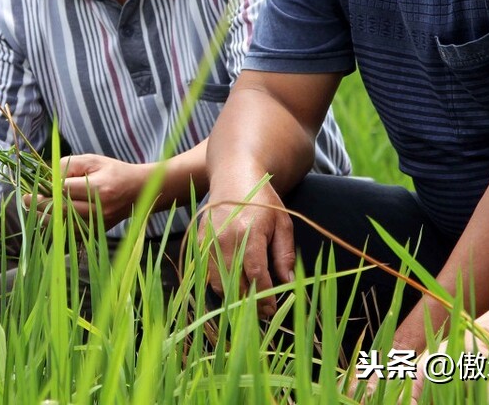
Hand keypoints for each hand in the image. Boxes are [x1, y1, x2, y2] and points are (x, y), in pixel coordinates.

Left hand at [23, 154, 148, 227]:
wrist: (139, 191)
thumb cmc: (114, 171)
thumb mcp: (92, 160)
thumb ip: (68, 165)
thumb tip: (46, 176)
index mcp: (98, 189)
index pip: (63, 191)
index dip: (45, 189)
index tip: (32, 187)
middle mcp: (98, 209)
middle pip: (60, 211)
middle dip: (40, 205)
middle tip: (24, 199)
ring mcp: (98, 224)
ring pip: (63, 225)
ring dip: (45, 218)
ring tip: (33, 208)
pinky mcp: (97, 232)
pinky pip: (71, 233)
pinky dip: (57, 226)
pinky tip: (48, 218)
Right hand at [198, 179, 293, 319]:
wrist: (234, 176)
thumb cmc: (263, 200)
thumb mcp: (282, 223)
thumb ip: (284, 254)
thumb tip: (287, 282)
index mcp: (249, 233)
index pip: (256, 276)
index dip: (264, 297)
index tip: (272, 309)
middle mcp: (226, 239)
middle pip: (235, 284)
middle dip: (250, 303)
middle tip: (263, 313)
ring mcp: (210, 240)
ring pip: (217, 283)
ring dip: (233, 297)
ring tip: (249, 302)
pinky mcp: (200, 241)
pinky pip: (207, 272)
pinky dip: (219, 284)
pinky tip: (234, 286)